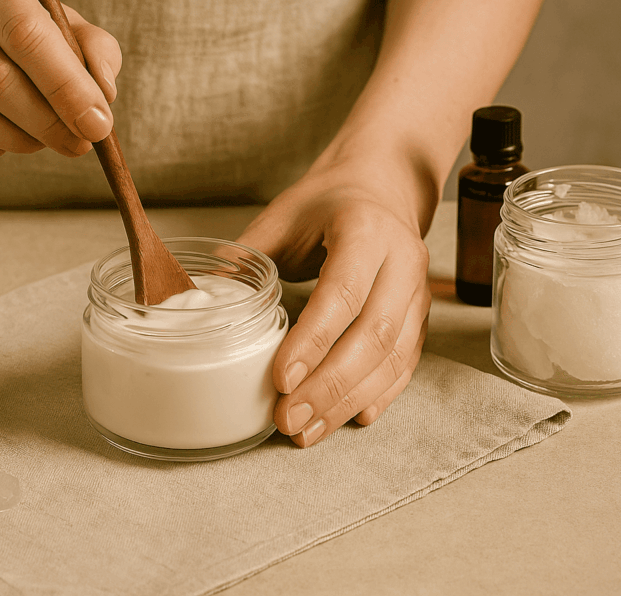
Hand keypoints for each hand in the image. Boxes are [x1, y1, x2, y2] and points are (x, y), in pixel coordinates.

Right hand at [0, 0, 119, 161]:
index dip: (67, 87)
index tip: (97, 126)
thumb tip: (104, 94)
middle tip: (77, 143)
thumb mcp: (42, 10)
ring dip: (18, 139)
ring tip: (40, 140)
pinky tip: (2, 142)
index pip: (27, 32)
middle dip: (47, 121)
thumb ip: (87, 44)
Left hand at [237, 161, 431, 446]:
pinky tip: (349, 418)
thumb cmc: (326, 204)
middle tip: (288, 419)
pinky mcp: (421, 316)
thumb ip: (246, 256)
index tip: (281, 379)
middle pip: (374, 334)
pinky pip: (406, 364)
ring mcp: (417, 291)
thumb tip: (199, 298)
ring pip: (394, 357)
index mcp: (365, 229)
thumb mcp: (282, 216)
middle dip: (329, 386)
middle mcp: (402, 260)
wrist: (381, 189)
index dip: (312, 341)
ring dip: (349, 400)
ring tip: (307, 431)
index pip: (342, 293)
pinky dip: (378, 395)